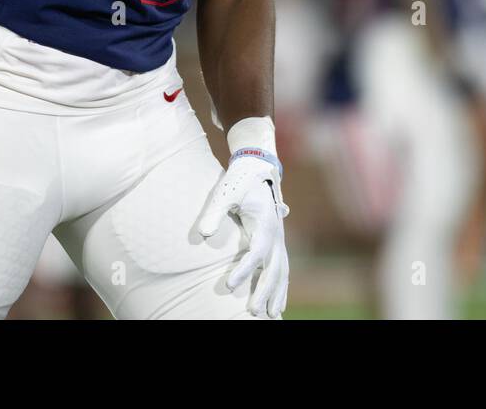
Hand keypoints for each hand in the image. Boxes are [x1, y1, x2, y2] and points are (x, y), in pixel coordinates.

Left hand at [197, 148, 289, 318]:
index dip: (244, 270)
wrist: (257, 169)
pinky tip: (279, 303)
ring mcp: (279, 239)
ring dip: (277, 294)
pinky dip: (281, 287)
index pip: (257, 252)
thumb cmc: (238, 182)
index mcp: (265, 222)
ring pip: (282, 271)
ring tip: (272, 316)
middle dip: (264, 291)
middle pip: (273, 267)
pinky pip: (282, 268)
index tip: (229, 285)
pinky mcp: (276, 242)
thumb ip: (214, 213)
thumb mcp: (224, 193)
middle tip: (253, 311)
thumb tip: (202, 234)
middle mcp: (276, 233)